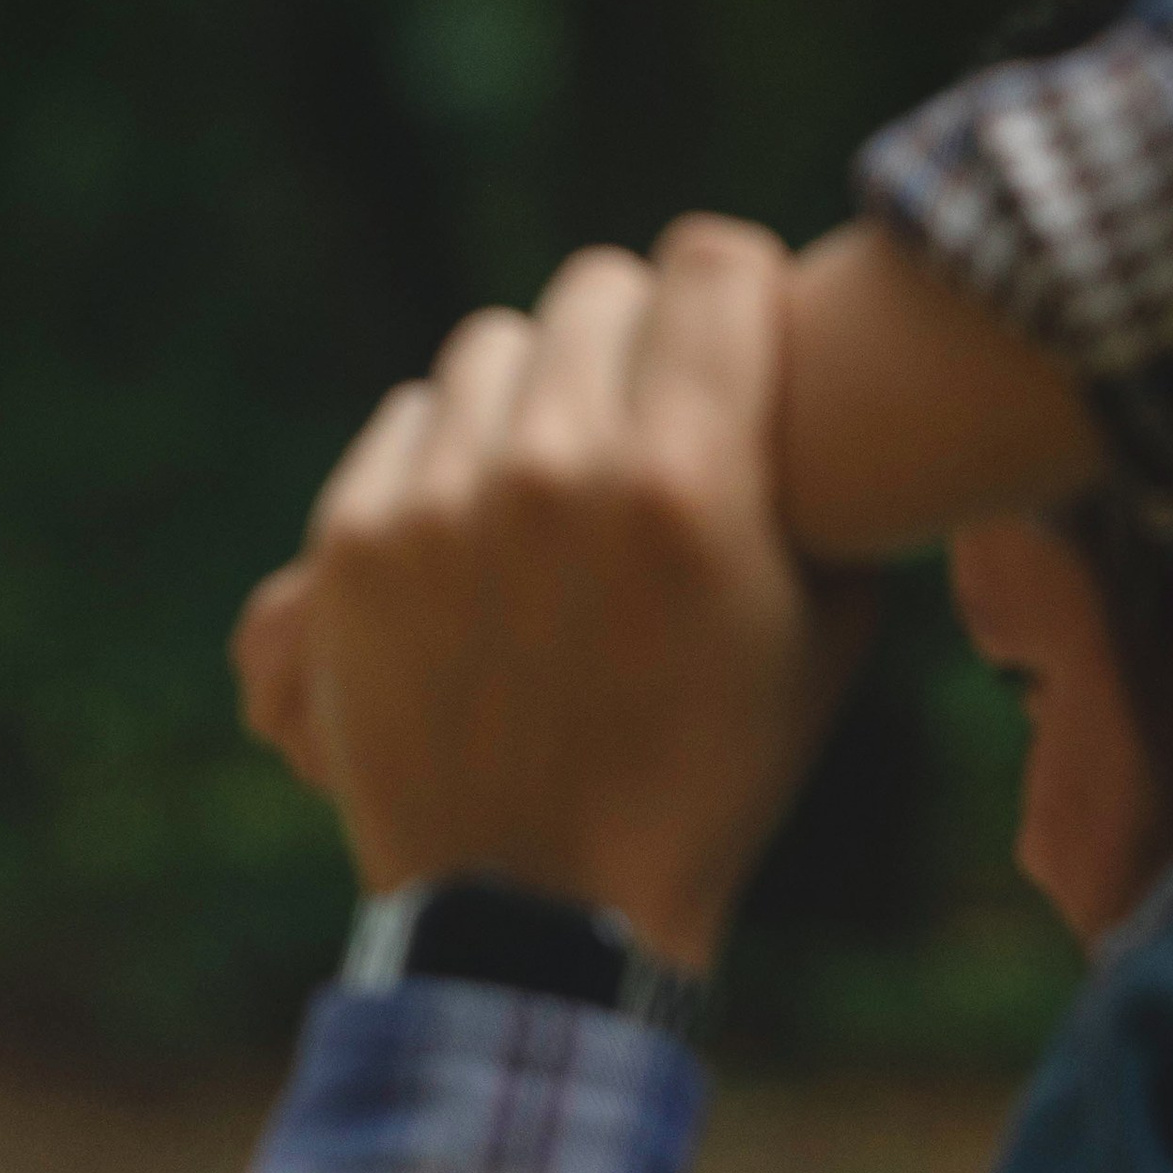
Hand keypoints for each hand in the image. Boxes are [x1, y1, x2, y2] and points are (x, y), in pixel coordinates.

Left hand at [235, 220, 877, 969]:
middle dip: (634, 348)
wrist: (539, 911)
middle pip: (597, 290)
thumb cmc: (705, 778)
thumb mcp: (819, 629)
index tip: (729, 346)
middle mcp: (557, 469)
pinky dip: (448, 461)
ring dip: (534, 400)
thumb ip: (810, 478)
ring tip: (558, 493)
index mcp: (688, 482)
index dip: (729, 301)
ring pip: (493, 350)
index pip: (708, 261)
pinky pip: (409, 422)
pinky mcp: (353, 544)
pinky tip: (482, 539)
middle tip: (647, 425)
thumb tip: (796, 361)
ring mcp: (440, 503)